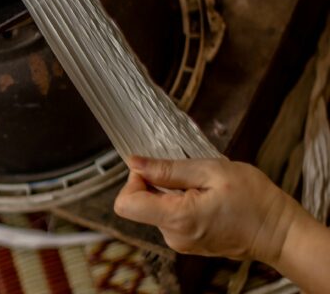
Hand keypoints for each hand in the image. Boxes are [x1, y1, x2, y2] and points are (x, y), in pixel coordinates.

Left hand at [113, 157, 303, 262]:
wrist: (280, 232)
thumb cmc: (254, 200)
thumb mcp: (211, 171)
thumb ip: (168, 169)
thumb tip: (134, 163)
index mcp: (176, 218)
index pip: (126, 204)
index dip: (134, 181)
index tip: (156, 170)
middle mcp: (173, 236)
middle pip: (139, 204)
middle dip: (157, 184)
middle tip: (190, 177)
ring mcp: (180, 242)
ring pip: (155, 208)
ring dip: (172, 193)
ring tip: (204, 189)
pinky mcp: (188, 242)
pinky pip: (170, 217)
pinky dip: (181, 203)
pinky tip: (206, 199)